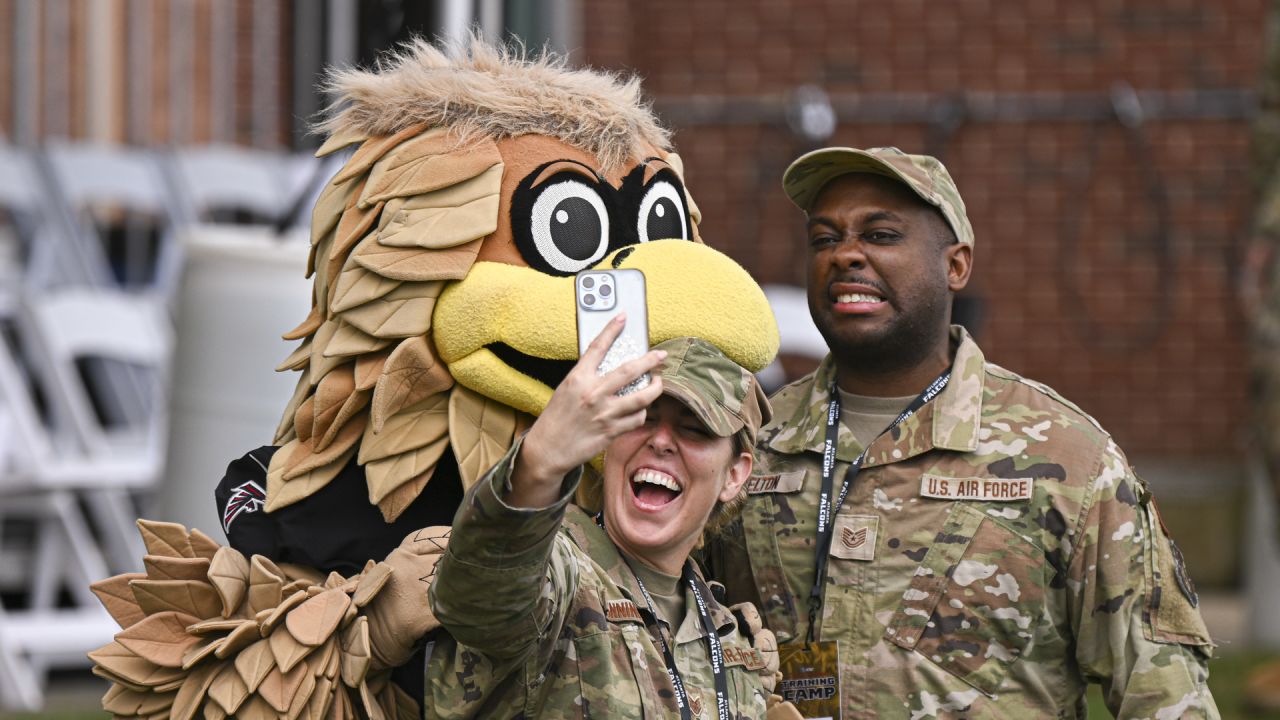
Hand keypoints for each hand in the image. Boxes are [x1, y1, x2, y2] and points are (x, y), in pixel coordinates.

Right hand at [509, 314, 664, 506]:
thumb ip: (587, 377)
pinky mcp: (611, 432)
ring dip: (655, 388)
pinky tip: (641, 409)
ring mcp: (604, 413)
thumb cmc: (557, 417)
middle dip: (650, 360)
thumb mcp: (566, 389)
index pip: (598, 347)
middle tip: (661, 354)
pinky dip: (642, 412)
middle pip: (630, 370)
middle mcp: (593, 393)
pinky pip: (637, 418)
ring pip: (641, 397)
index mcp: (578, 378)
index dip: (612, 329)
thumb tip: (609, 365)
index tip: (623, 317)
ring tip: (658, 383)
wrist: (548, 449)